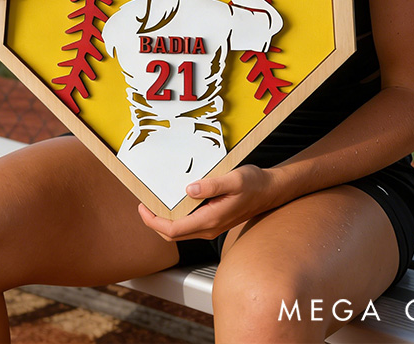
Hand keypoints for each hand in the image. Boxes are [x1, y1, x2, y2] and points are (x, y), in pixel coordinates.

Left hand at [137, 165, 277, 240]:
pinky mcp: (213, 222)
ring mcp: (211, 227)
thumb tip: (188, 190)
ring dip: (164, 221)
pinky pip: (188, 226)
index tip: (143, 206)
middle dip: (154, 222)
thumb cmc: (253, 184)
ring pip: (180, 232)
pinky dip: (176, 218)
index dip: (154, 221)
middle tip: (144, 205)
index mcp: (210, 219)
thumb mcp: (234, 179)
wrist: (270, 191)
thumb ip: (212, 185)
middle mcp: (208, 228)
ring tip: (155, 203)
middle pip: (173, 235)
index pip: (173, 230)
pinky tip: (174, 202)